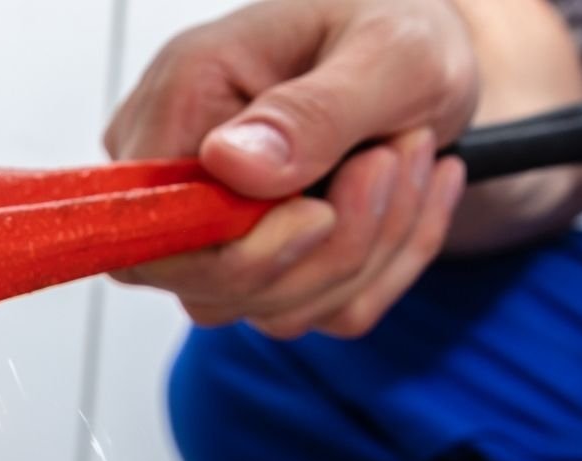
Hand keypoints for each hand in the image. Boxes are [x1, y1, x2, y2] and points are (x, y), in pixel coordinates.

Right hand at [106, 0, 476, 338]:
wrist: (431, 51)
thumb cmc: (398, 27)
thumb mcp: (388, 50)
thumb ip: (311, 111)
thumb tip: (229, 165)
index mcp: (179, 104)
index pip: (149, 231)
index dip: (235, 252)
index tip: (322, 209)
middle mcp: (177, 174)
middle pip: (209, 287)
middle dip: (329, 249)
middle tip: (400, 157)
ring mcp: (211, 228)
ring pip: (268, 308)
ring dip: (370, 253)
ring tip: (412, 157)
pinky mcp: (258, 261)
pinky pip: (314, 311)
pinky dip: (385, 268)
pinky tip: (410, 195)